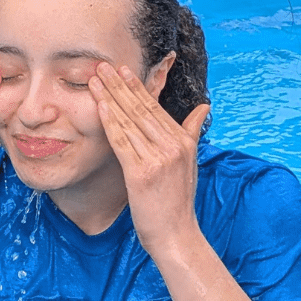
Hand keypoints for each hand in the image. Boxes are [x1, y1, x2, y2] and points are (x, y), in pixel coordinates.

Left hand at [89, 63, 209, 256]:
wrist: (176, 234)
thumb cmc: (177, 200)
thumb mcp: (190, 162)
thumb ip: (191, 132)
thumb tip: (204, 107)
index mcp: (183, 141)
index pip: (154, 108)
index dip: (136, 87)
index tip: (122, 70)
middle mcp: (173, 146)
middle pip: (140, 109)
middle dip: (119, 85)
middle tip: (103, 66)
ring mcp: (158, 159)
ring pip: (129, 121)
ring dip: (110, 97)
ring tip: (95, 80)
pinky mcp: (141, 173)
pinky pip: (122, 141)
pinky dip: (110, 121)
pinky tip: (100, 105)